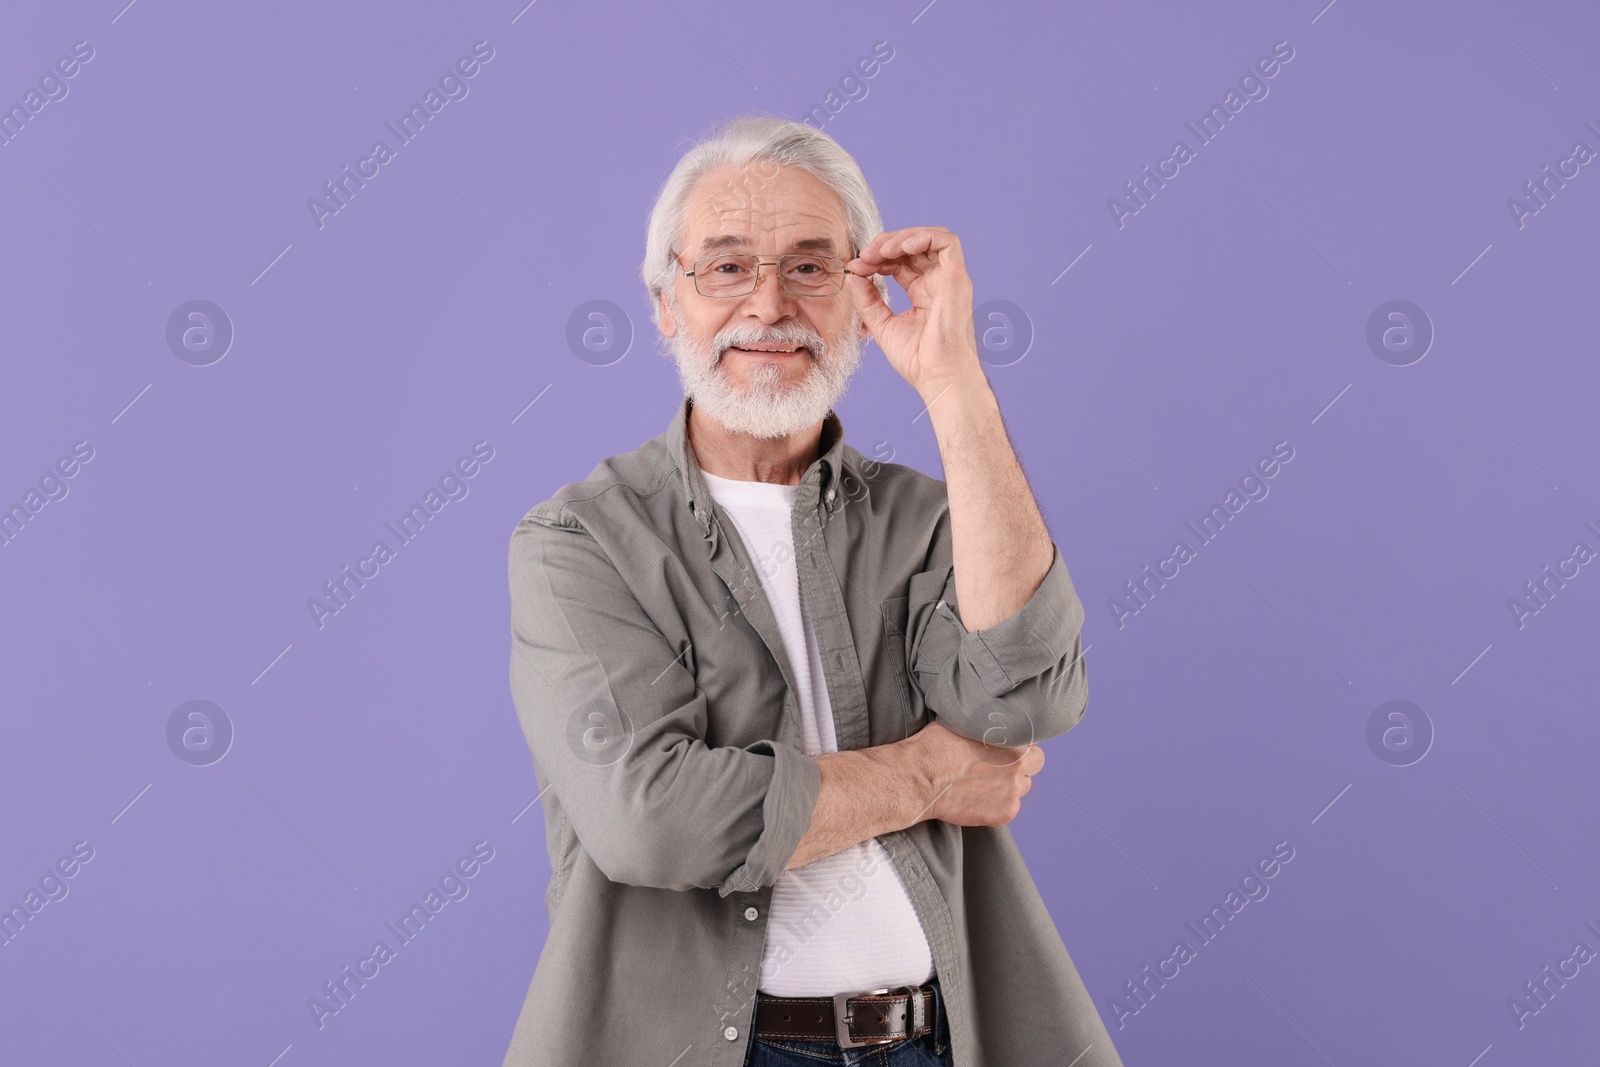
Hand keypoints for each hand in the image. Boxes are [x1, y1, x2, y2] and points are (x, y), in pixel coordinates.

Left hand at [845, 227, 984, 400]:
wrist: (938, 376)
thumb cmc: (917, 360)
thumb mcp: (881, 325)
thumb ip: (867, 299)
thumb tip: (853, 275)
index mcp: (923, 293)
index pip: (900, 262)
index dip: (877, 258)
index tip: (856, 267)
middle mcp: (937, 283)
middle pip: (912, 247)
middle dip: (885, 245)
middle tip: (864, 256)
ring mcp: (949, 279)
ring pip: (929, 238)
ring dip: (901, 238)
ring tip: (880, 250)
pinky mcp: (958, 277)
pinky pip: (946, 242)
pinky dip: (922, 237)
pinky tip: (900, 248)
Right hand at [902, 719, 1043, 826]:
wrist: (918, 778)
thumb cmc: (935, 745)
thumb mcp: (965, 721)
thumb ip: (988, 725)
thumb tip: (993, 724)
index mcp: (1013, 739)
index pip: (1030, 739)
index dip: (1016, 743)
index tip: (1002, 746)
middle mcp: (1019, 766)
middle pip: (1034, 764)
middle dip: (1021, 763)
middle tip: (998, 764)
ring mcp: (1013, 792)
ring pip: (1023, 787)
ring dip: (1010, 784)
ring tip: (985, 783)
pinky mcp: (1004, 813)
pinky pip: (1010, 808)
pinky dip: (999, 805)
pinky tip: (979, 798)